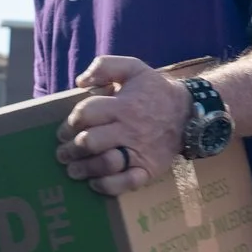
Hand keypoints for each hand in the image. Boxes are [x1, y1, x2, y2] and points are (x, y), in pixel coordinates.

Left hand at [56, 56, 186, 196]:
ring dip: (83, 168)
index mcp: (123, 104)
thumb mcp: (133, 68)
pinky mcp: (148, 169)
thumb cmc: (154, 91)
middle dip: (71, 148)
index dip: (70, 123)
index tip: (65, 129)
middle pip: (90, 142)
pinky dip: (107, 186)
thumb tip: (80, 81)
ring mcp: (140, 151)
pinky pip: (126, 183)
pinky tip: (95, 183)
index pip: (86, 114)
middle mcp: (129, 129)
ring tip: (72, 169)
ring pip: (105, 163)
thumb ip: (105, 66)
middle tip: (63, 152)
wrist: (188, 113)